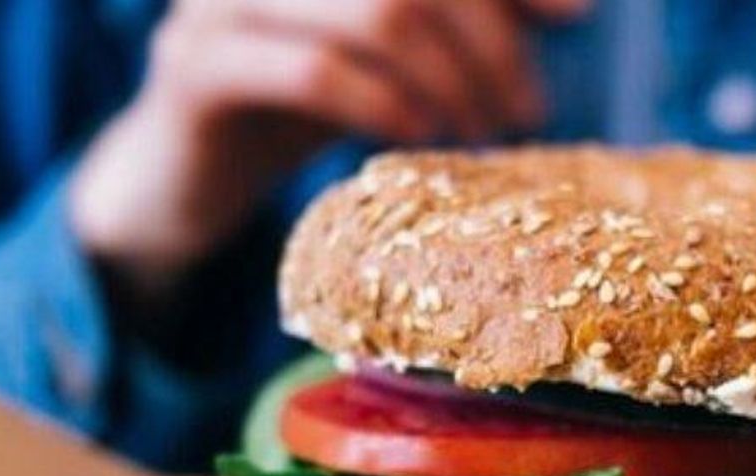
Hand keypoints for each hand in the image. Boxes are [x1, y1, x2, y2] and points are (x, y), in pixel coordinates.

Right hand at [69, 0, 588, 285]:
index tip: (575, 15)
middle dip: (491, 41)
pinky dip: (383, 105)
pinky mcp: (195, 67)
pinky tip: (419, 139)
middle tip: (527, 110)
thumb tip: (572, 5)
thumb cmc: (296, 105)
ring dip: (449, 79)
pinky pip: (313, 71)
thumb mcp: (386, 52)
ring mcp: (222, 0)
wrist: (180, 178)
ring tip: (481, 133)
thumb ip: (457, 18)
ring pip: (376, 10)